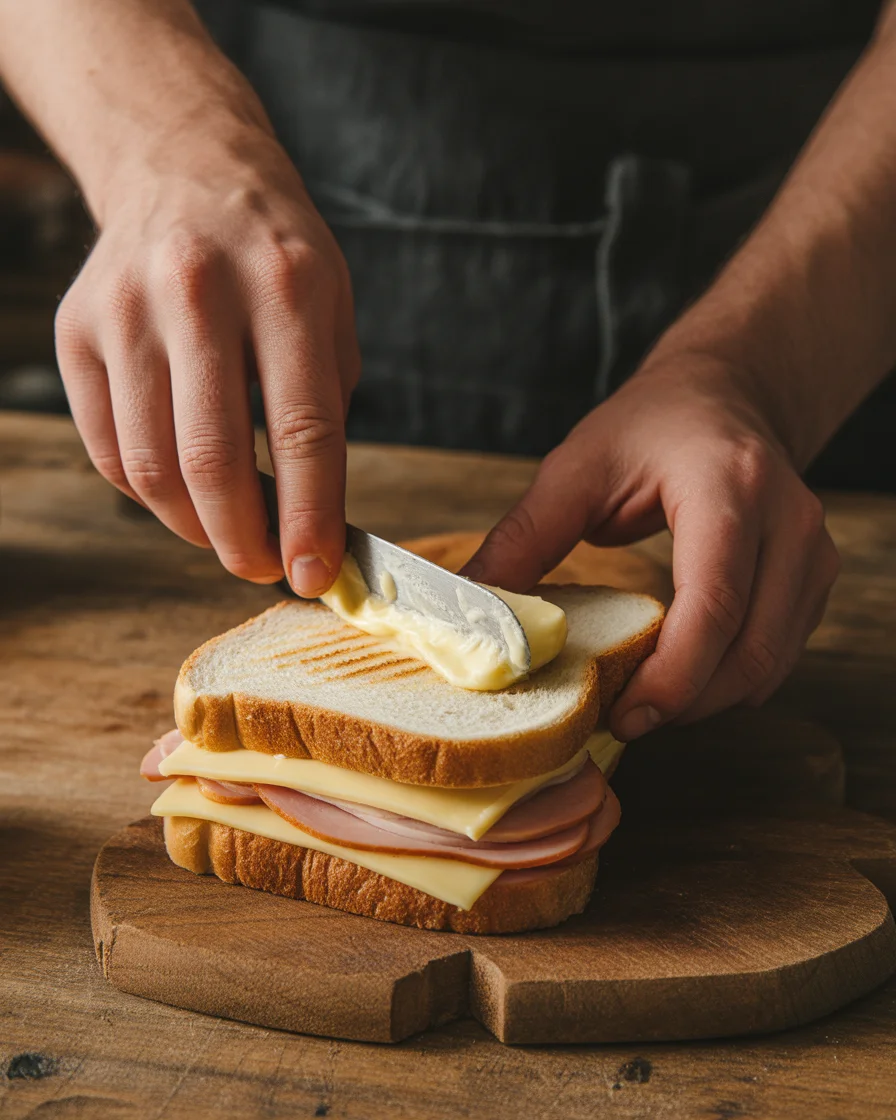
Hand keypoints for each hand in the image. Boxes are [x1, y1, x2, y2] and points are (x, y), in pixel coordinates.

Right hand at [55, 127, 359, 594]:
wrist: (185, 172)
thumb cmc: (275, 259)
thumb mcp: (332, 316)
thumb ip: (324, 415)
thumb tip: (312, 524)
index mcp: (285, 287)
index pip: (301, 430)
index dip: (309, 517)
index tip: (313, 574)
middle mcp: (197, 292)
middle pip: (212, 459)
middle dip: (242, 540)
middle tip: (263, 568)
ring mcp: (125, 310)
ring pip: (151, 466)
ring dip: (194, 527)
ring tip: (227, 534)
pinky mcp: (76, 331)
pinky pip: (109, 449)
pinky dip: (150, 492)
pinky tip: (182, 490)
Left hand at [461, 355, 839, 737]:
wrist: (723, 393)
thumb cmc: (650, 424)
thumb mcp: (576, 467)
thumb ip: (523, 537)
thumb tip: (470, 604)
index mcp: (729, 486)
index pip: (714, 603)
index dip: (672, 676)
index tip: (621, 715)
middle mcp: (787, 521)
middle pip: (750, 649)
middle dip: (685, 702)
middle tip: (620, 719)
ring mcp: (812, 551)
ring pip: (770, 663)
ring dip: (707, 699)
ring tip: (642, 701)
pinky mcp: (814, 576)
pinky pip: (779, 654)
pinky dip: (729, 680)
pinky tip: (679, 677)